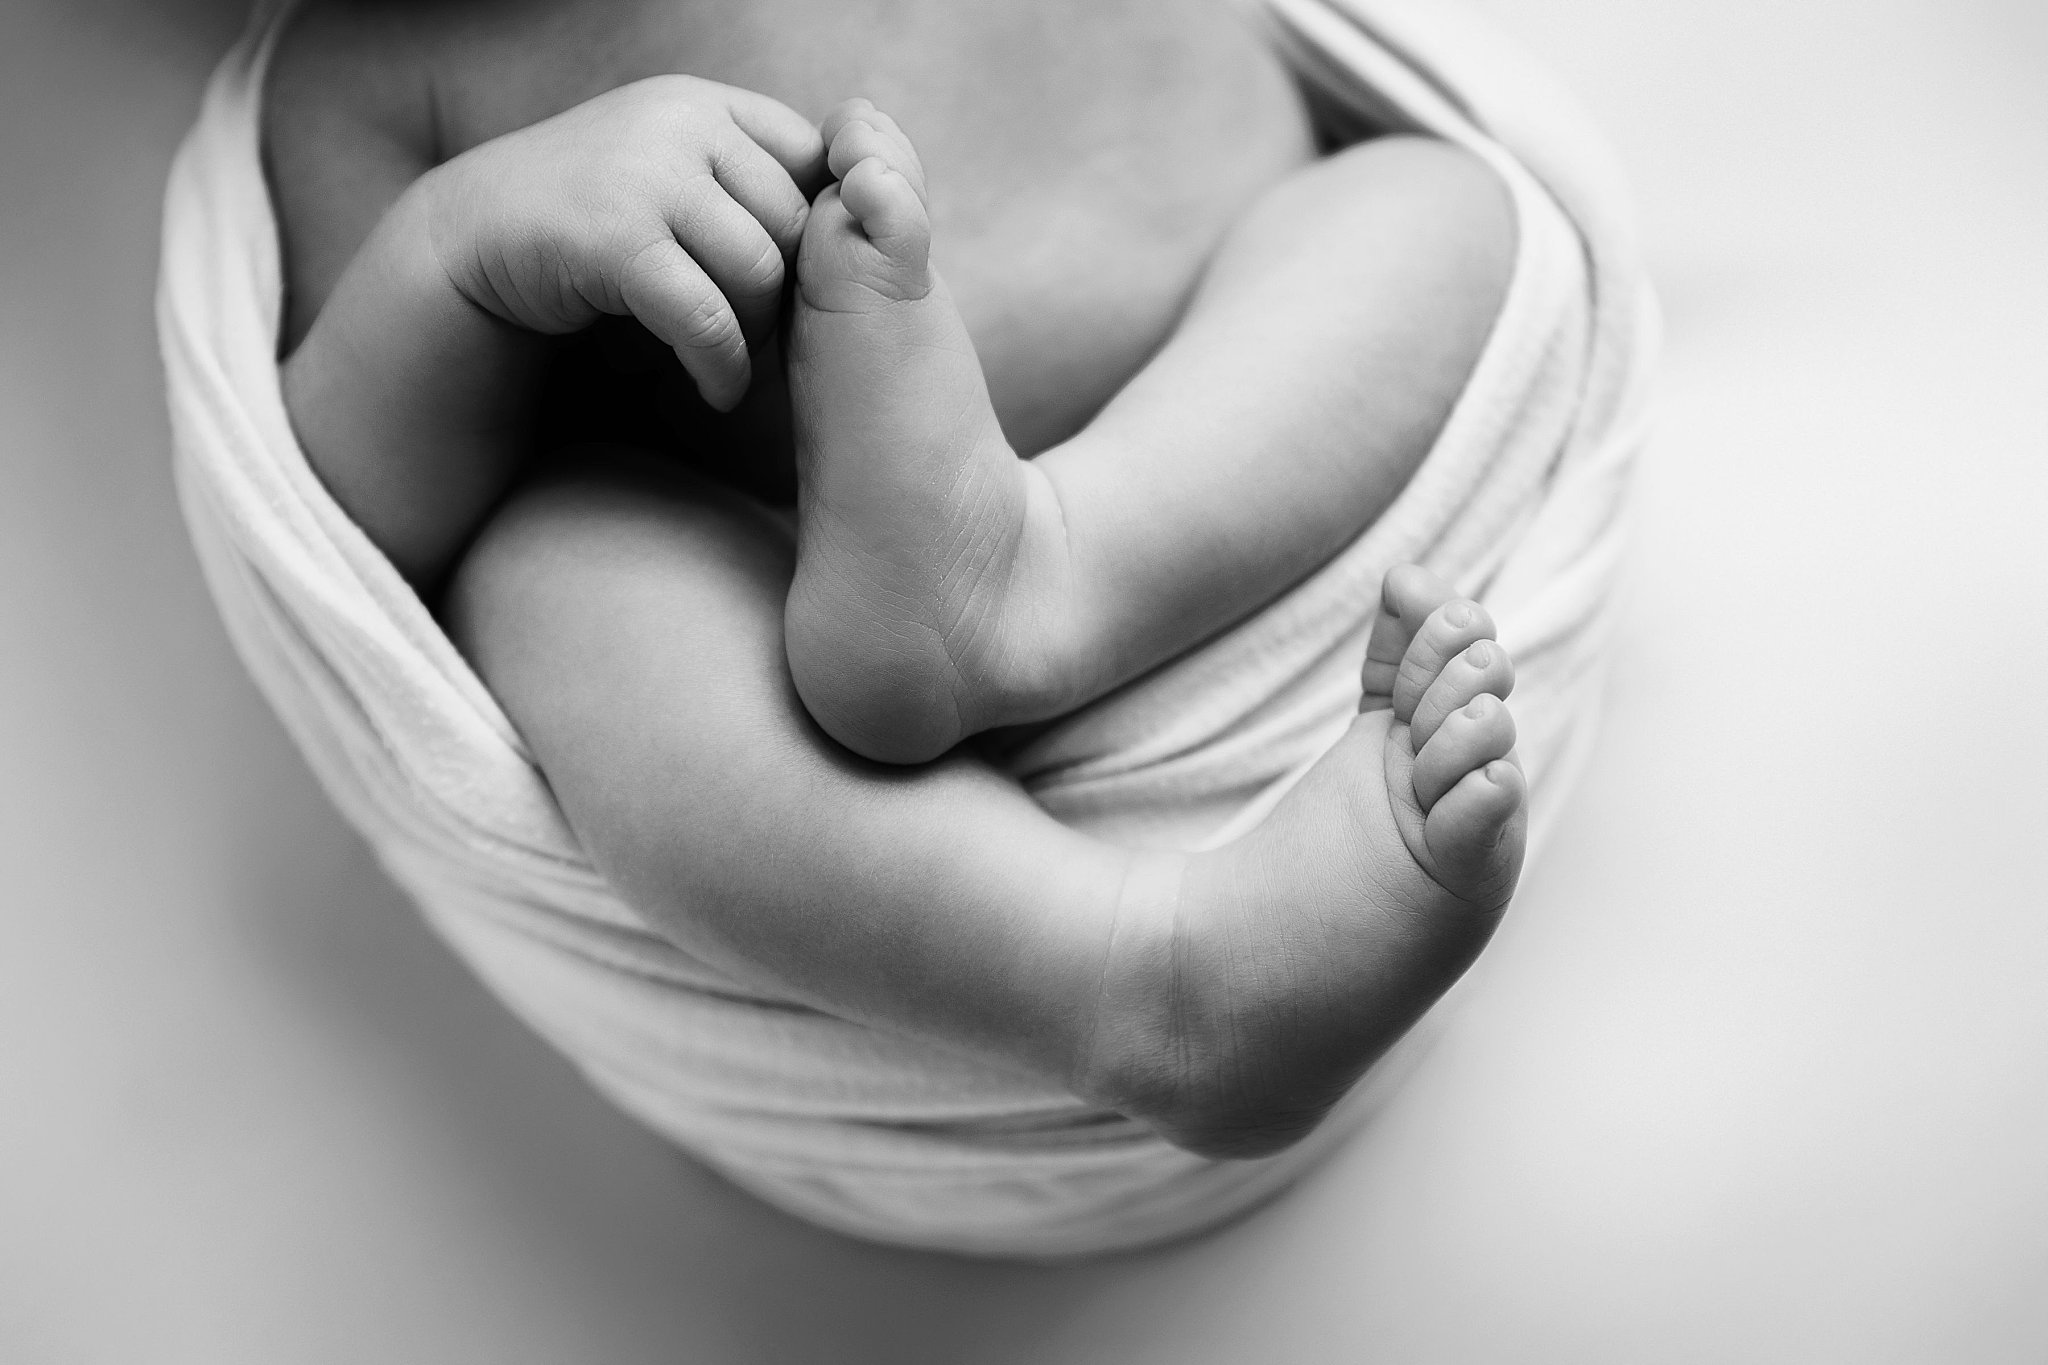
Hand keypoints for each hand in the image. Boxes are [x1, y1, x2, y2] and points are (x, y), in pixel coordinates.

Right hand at [421, 75, 825, 409]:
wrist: (472, 239)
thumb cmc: (588, 221)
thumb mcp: (670, 172)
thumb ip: (741, 178)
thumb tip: (853, 215)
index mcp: (705, 103)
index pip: (812, 160)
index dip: (818, 232)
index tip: (798, 285)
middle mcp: (681, 122)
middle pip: (795, 224)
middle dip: (789, 295)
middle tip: (762, 339)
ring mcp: (647, 173)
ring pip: (759, 271)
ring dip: (756, 336)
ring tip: (733, 363)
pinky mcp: (616, 237)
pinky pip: (706, 316)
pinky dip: (721, 366)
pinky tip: (713, 390)